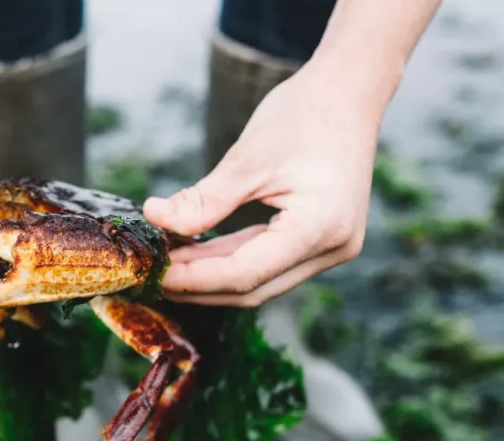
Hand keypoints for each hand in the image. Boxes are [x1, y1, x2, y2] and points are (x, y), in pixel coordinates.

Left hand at [143, 59, 386, 306]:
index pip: (246, 274)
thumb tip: (157, 218)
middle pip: (254, 287)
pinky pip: (270, 262)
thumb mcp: (248, 158)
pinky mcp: (322, 241)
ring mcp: (332, 248)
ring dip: (214, 276)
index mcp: (320, 228)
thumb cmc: (305, 115)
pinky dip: (233, 260)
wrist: (349, 92)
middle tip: (154, 275)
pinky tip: (196, 253)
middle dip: (201, 286)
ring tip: (169, 264)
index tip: (156, 274)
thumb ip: (204, 199)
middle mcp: (333, 248)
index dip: (195, 279)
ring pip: (261, 280)